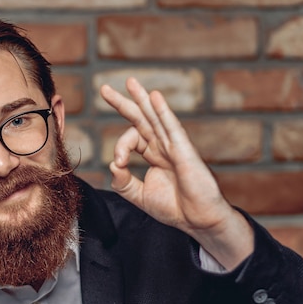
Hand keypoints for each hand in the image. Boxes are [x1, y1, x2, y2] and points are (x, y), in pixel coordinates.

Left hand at [100, 77, 252, 269]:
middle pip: (141, 118)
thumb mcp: (139, 196)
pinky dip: (163, 112)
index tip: (119, 163)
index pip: (131, 139)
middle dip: (123, 103)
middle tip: (104, 89)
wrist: (198, 221)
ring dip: (142, 99)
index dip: (120, 147)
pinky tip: (154, 97)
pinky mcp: (184, 151)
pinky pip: (172, 127)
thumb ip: (123, 182)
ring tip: (130, 83)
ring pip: (155, 117)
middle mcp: (163, 146)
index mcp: (154, 154)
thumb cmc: (175, 208)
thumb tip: (112, 164)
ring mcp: (175, 146)